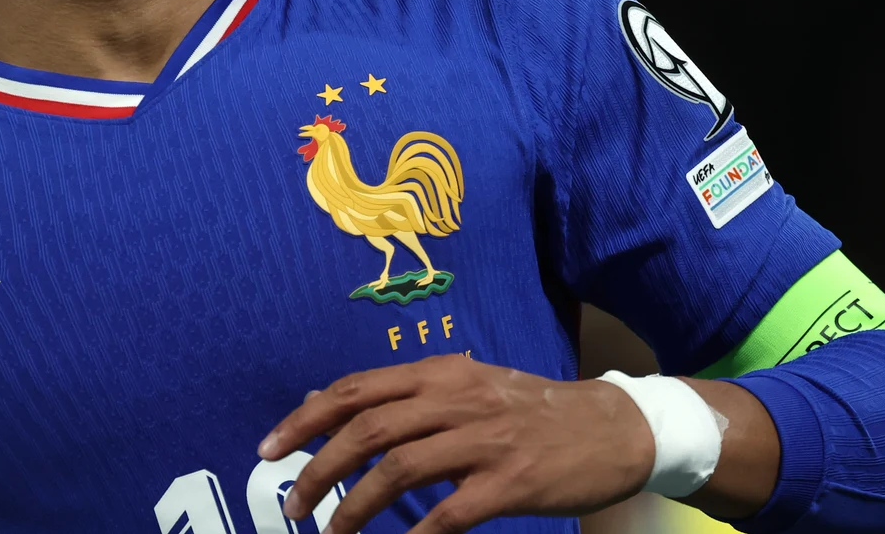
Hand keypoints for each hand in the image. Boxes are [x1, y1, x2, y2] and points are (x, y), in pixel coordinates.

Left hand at [257, 353, 653, 533]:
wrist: (614, 428)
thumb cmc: (534, 411)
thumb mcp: (472, 386)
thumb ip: (411, 395)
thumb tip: (334, 407)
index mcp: (441, 372)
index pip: (356, 389)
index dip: (306, 418)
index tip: (270, 447)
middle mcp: (457, 398)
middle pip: (367, 428)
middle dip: (318, 467)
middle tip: (291, 503)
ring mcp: (484, 440)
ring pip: (398, 468)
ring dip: (353, 506)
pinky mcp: (511, 481)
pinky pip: (449, 512)